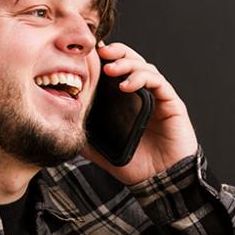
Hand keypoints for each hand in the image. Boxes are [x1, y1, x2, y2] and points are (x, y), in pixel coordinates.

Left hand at [82, 41, 198, 184]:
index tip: (88, 55)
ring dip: (127, 63)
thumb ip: (85, 138)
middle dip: (117, 52)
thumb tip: (62, 131)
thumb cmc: (138, 166)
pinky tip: (126, 85)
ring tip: (111, 69)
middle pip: (133, 61)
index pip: (118, 70)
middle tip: (101, 52)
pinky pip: (159, 83)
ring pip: (145, 68)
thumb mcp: (102, 151)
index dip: (105, 59)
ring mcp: (159, 98)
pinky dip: (142, 79)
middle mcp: (145, 95)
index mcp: (129, 101)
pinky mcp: (172, 104)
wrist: (161, 182)